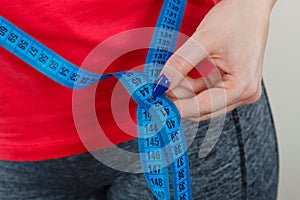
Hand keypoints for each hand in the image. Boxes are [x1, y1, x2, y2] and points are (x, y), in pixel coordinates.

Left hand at [159, 0, 275, 120]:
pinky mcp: (231, 84)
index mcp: (243, 86)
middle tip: (157, 93)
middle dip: (179, 100)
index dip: (178, 108)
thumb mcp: (203, 40)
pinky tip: (177, 79)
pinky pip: (206, 92)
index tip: (157, 108)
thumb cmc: (237, 18)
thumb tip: (162, 84)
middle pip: (203, 108)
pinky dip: (190, 87)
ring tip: (165, 82)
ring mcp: (239, 90)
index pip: (204, 106)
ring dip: (183, 93)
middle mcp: (244, 93)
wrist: (249, 6)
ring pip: (202, 102)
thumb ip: (181, 64)